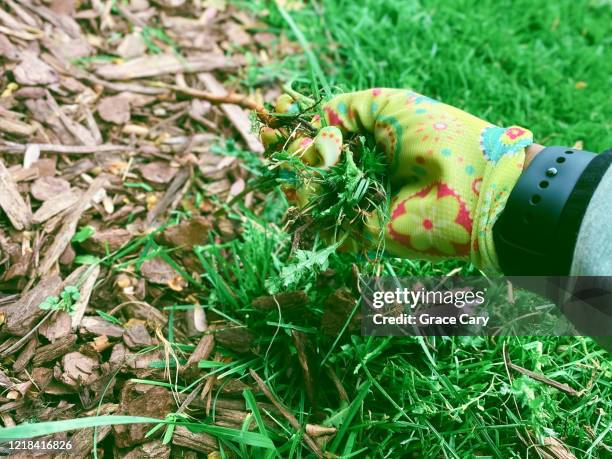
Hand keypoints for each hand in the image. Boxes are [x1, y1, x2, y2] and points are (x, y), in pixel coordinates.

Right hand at [261, 89, 533, 271]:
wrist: (474, 187)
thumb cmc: (437, 136)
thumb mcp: (388, 105)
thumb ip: (342, 110)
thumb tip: (309, 131)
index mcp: (366, 139)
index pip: (317, 133)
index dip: (293, 126)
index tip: (274, 117)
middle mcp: (358, 170)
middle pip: (305, 164)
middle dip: (285, 150)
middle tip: (272, 138)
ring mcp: (356, 201)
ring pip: (304, 192)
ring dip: (294, 175)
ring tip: (302, 160)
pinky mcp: (358, 230)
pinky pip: (319, 219)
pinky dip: (306, 202)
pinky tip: (310, 184)